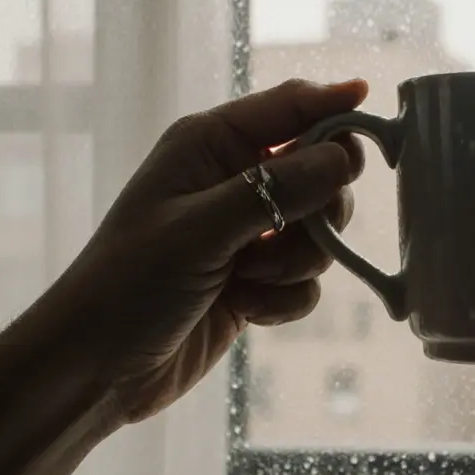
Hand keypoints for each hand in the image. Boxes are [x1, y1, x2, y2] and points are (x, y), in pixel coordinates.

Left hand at [52, 78, 366, 422]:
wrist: (98, 368)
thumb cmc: (130, 283)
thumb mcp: (201, 228)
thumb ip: (275, 189)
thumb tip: (343, 156)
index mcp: (211, 145)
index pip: (290, 107)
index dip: (335, 106)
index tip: (375, 113)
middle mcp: (234, 180)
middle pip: (321, 170)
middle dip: (319, 209)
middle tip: (297, 233)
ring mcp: (247, 232)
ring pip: (320, 230)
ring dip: (297, 261)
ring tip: (248, 279)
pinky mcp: (257, 281)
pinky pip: (307, 278)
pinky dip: (286, 297)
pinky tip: (248, 309)